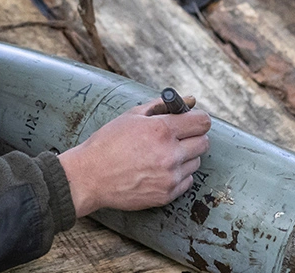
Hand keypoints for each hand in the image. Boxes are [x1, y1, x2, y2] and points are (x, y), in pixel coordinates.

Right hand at [57, 97, 210, 216]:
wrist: (90, 176)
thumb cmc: (108, 142)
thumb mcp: (132, 115)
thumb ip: (164, 105)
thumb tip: (190, 100)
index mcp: (161, 130)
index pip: (202, 122)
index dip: (198, 119)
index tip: (192, 121)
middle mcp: (170, 154)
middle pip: (204, 142)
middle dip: (193, 137)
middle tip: (177, 137)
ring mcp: (169, 177)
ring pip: (196, 162)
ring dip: (185, 157)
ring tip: (162, 155)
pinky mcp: (166, 195)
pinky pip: (187, 181)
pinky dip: (178, 174)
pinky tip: (159, 169)